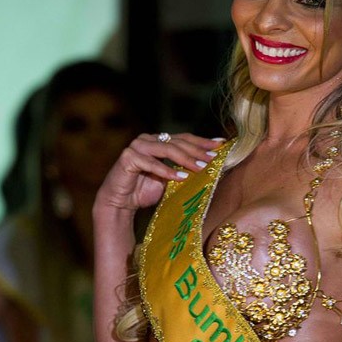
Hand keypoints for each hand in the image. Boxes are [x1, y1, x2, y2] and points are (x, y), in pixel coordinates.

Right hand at [93, 132, 225, 213]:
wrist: (120, 203)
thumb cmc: (145, 192)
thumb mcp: (170, 180)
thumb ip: (184, 171)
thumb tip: (209, 167)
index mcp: (159, 141)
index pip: (184, 138)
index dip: (202, 141)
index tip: (221, 144)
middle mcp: (148, 139)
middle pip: (177, 142)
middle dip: (197, 151)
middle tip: (213, 158)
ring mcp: (137, 146)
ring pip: (166, 149)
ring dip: (185, 159)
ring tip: (200, 168)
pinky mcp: (128, 157)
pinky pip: (150, 163)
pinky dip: (165, 171)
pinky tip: (180, 177)